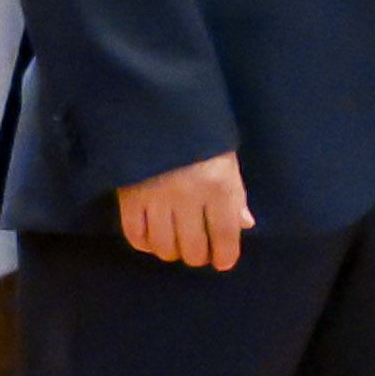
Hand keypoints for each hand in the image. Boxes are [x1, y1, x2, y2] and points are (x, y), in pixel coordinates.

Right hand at [114, 147, 250, 270]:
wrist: (157, 112)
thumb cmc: (201, 138)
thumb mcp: (227, 161)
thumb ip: (235, 195)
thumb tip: (245, 225)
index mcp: (218, 186)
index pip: (225, 234)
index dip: (226, 255)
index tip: (223, 262)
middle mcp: (188, 197)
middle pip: (192, 247)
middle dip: (198, 256)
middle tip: (200, 254)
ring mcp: (156, 199)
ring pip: (164, 246)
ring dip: (172, 252)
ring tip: (177, 247)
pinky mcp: (129, 198)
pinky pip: (135, 235)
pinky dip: (145, 244)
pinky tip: (153, 241)